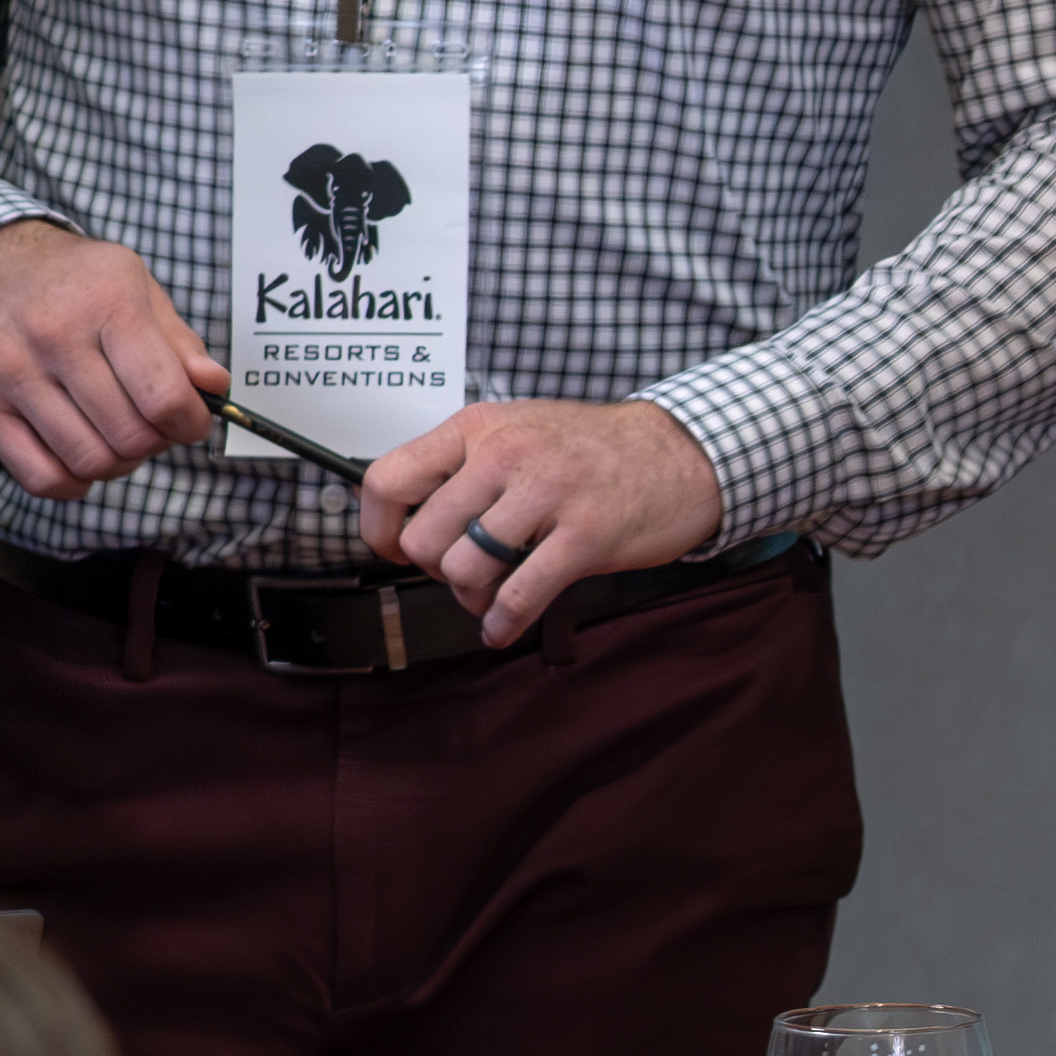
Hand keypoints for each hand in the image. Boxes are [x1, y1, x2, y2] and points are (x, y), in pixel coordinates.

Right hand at [0, 219, 224, 501]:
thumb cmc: (73, 280)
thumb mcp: (136, 285)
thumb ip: (180, 341)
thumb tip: (213, 388)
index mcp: (105, 302)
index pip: (163, 395)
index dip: (190, 423)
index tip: (190, 420)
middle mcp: (54, 336)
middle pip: (129, 436)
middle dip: (155, 442)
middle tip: (152, 424)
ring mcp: (13, 374)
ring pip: (88, 461)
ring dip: (118, 463)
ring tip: (117, 435)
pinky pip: (40, 477)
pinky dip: (73, 482)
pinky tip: (81, 455)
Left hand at [361, 397, 733, 648]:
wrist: (677, 452)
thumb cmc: (591, 450)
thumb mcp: (516, 430)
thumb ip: (462, 465)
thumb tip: (404, 517)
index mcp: (478, 428)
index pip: (388, 479)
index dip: (379, 529)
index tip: (395, 548)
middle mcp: (505, 454)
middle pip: (423, 539)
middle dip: (435, 570)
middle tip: (461, 569)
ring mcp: (547, 494)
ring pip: (465, 569)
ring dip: (472, 597)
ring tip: (492, 592)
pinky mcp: (585, 535)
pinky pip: (520, 594)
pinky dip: (502, 623)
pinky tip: (502, 628)